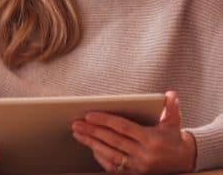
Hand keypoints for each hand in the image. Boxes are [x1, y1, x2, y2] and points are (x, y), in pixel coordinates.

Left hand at [72, 91, 195, 172]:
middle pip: (113, 141)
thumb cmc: (173, 138)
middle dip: (92, 132)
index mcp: (152, 139)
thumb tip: (170, 94)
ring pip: (110, 155)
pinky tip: (90, 147)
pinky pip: (113, 167)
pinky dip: (100, 157)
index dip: (105, 120)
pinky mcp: (134, 174)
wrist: (183, 162)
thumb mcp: (174, 122)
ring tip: (77, 133)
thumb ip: (172, 107)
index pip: (123, 128)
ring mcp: (138, 167)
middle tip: (76, 123)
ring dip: (91, 144)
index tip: (88, 115)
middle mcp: (144, 155)